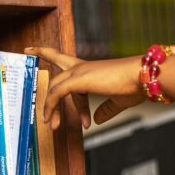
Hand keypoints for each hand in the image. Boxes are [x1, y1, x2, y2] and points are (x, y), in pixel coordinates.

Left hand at [25, 47, 144, 129]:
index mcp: (90, 69)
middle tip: (48, 120)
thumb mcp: (119, 101)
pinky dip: (51, 106)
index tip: (31, 49)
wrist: (144, 77)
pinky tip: (52, 119)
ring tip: (53, 126)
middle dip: (50, 100)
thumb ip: (106, 110)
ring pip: (54, 88)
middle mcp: (82, 67)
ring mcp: (79, 72)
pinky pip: (56, 93)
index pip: (62, 58)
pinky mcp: (78, 79)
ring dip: (52, 108)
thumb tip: (98, 119)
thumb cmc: (136, 86)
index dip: (45, 53)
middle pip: (56, 79)